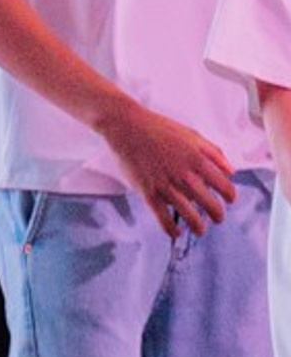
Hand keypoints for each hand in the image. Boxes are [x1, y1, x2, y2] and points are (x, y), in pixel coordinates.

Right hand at [99, 99, 236, 235]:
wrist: (125, 125)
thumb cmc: (158, 127)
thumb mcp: (191, 134)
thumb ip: (214, 152)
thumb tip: (231, 171)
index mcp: (197, 159)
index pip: (225, 187)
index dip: (230, 196)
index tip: (228, 200)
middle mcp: (184, 175)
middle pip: (211, 206)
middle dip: (218, 215)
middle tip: (216, 217)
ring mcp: (166, 185)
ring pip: (191, 217)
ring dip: (199, 228)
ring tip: (199, 229)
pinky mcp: (149, 193)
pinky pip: (165, 220)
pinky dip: (173, 230)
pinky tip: (177, 231)